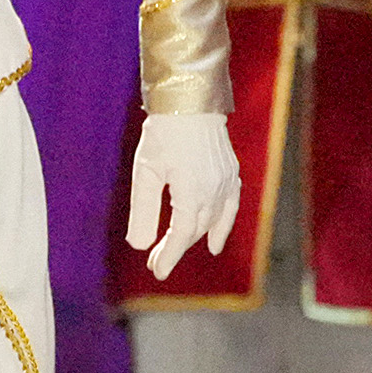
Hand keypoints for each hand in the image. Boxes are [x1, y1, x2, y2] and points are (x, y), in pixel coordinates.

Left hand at [124, 109, 241, 278]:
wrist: (191, 100)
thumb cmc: (165, 132)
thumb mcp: (146, 172)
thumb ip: (143, 211)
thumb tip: (139, 246)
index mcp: (192, 194)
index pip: (180, 236)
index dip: (168, 256)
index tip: (157, 272)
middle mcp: (214, 192)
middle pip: (194, 231)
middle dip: (175, 248)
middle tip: (156, 261)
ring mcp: (226, 183)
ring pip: (211, 221)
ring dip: (194, 239)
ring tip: (176, 252)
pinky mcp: (231, 174)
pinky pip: (230, 208)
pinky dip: (223, 227)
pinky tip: (214, 242)